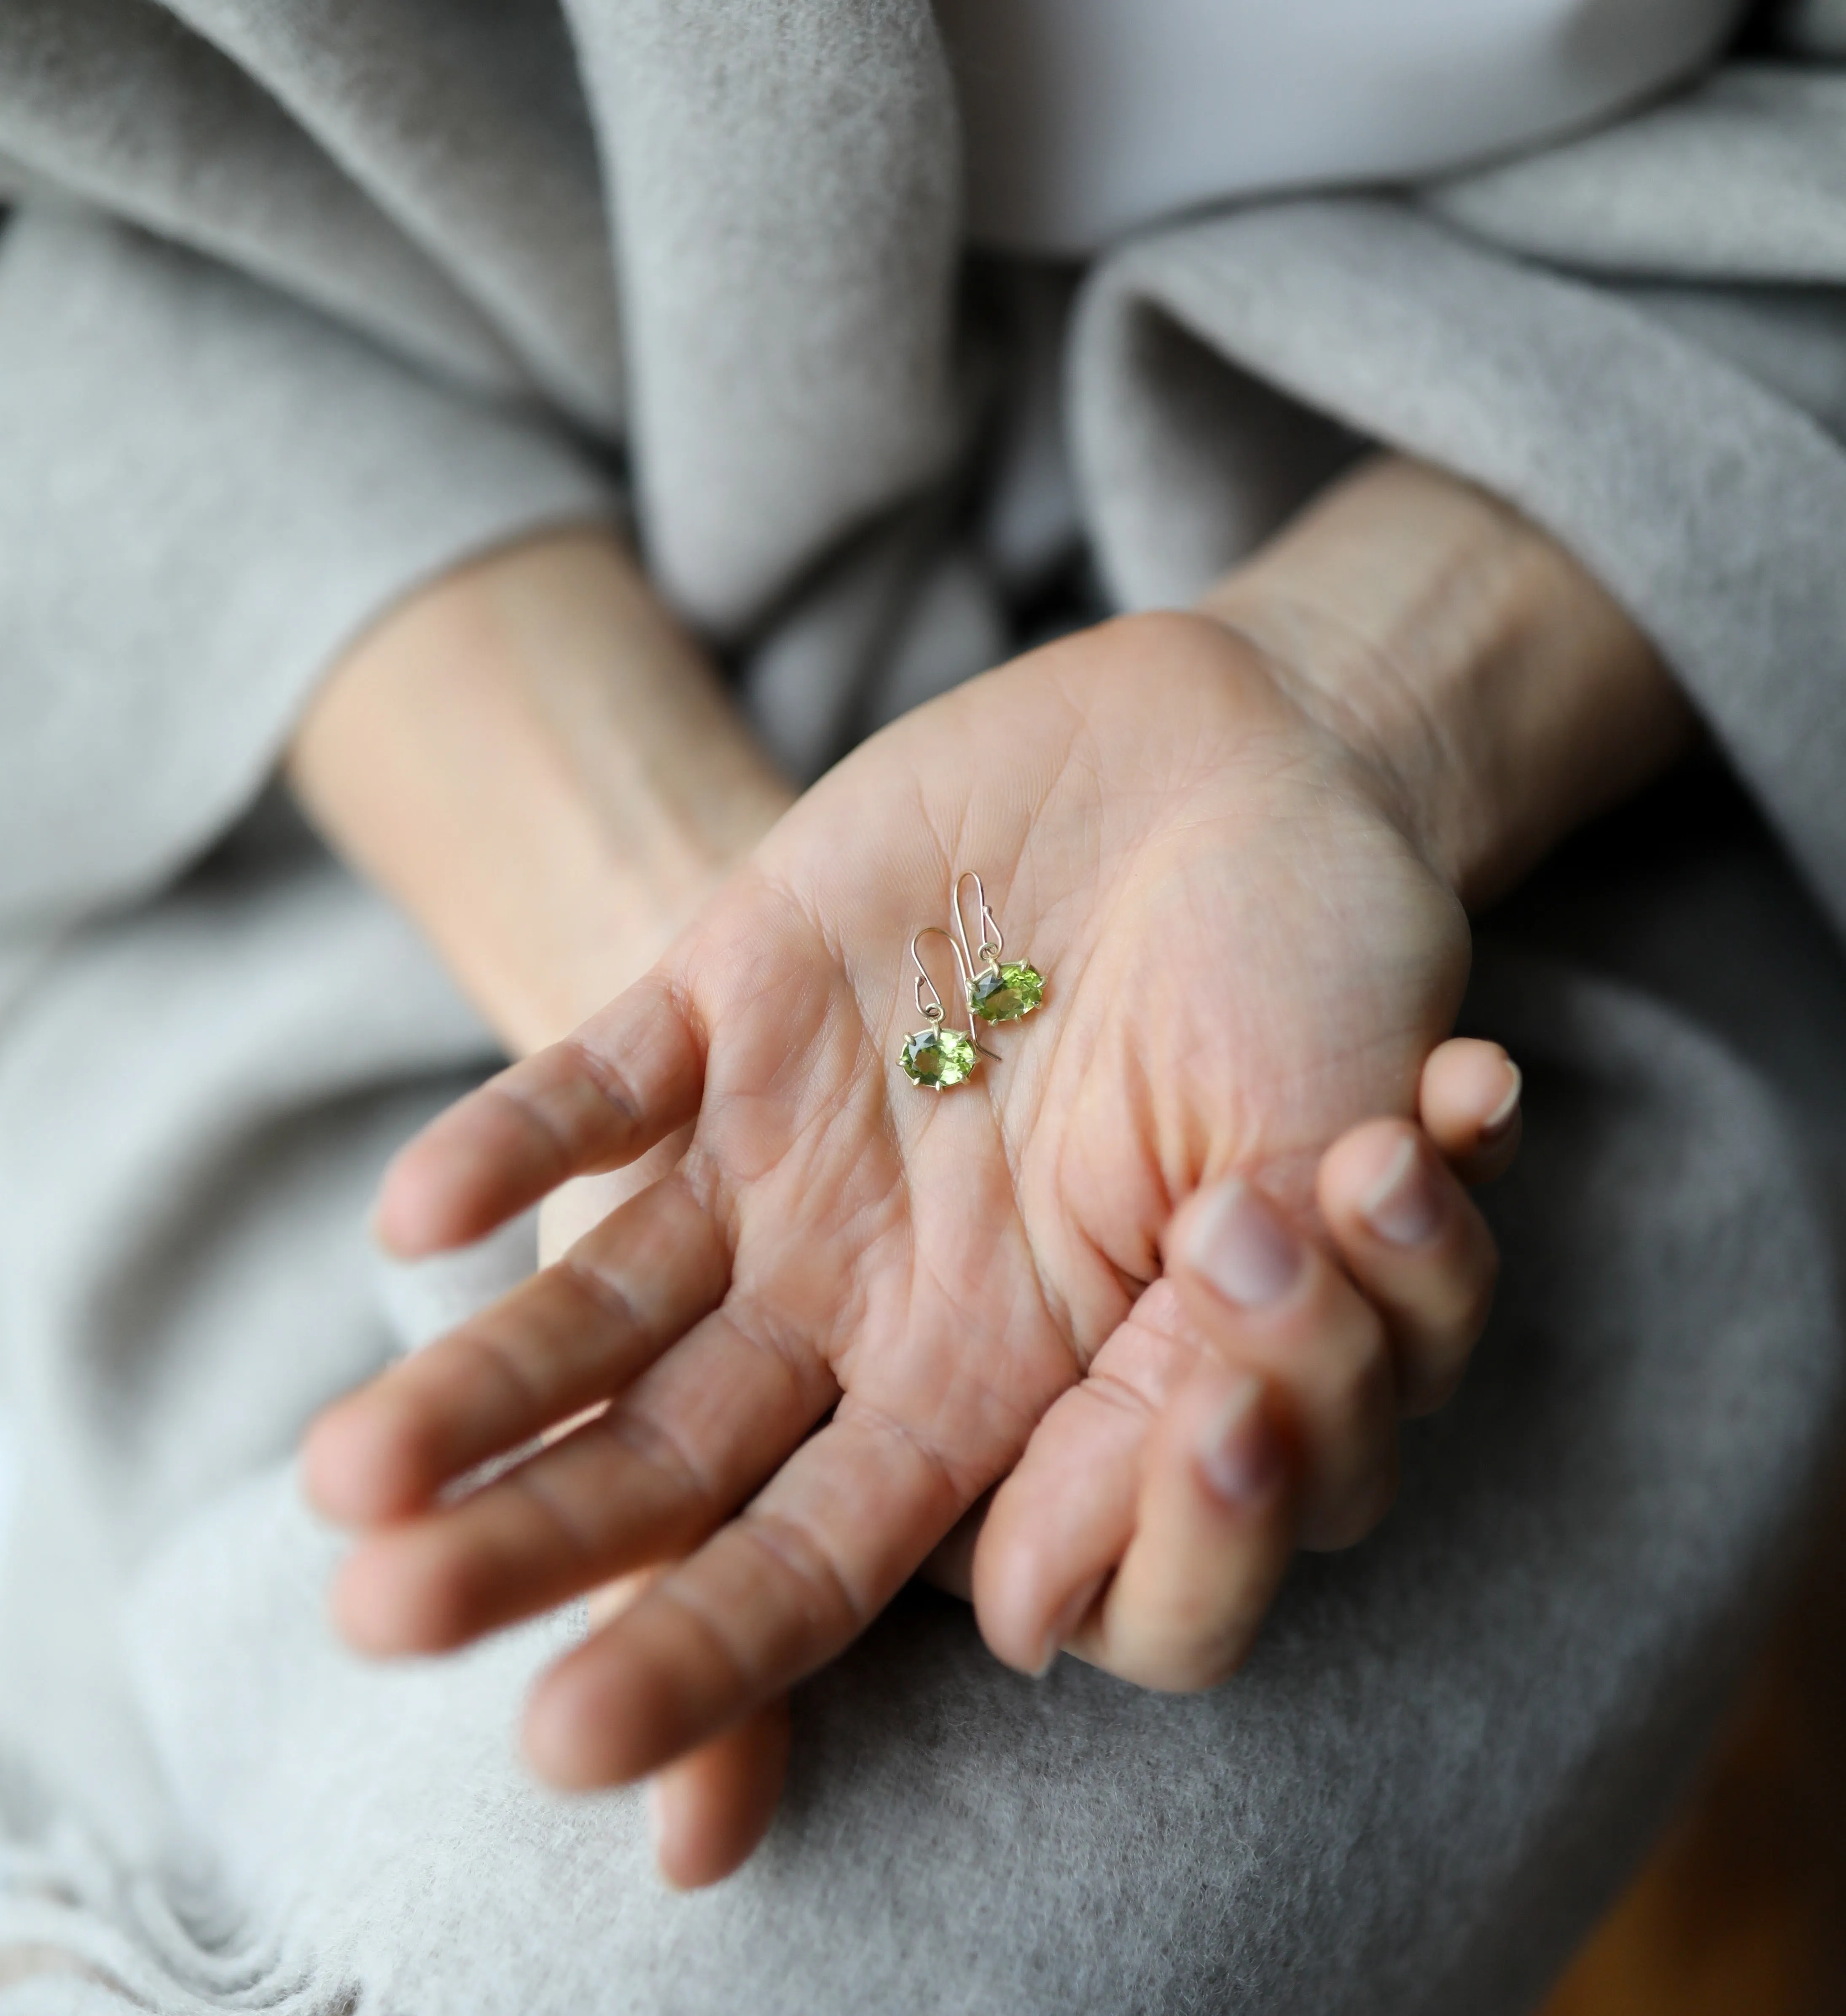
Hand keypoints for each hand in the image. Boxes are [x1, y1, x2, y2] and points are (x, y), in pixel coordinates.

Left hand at [304, 611, 1482, 1808]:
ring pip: (600, 1293)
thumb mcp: (1327, 1214)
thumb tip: (1017, 1620)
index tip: (566, 1741)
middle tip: (377, 1623)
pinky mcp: (742, 987)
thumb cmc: (1333, 999)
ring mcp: (790, 1146)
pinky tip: (415, 1219)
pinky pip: (604, 1081)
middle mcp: (864, 1289)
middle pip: (664, 1455)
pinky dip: (515, 1138)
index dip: (701, 1656)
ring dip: (472, 1376)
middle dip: (527, 1542)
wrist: (1266, 771)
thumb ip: (1187, 1407)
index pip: (819, 1558)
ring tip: (341, 1475)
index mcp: (999, 1374)